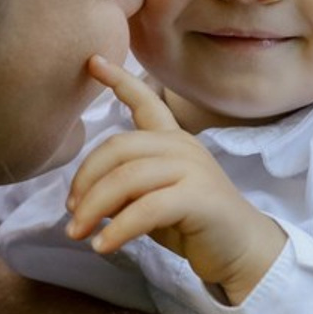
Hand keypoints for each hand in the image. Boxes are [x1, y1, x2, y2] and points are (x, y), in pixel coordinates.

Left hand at [65, 56, 286, 303]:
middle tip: (70, 213)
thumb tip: (83, 200)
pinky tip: (104, 245)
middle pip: (118, 148)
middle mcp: (182, 147)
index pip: (146, 102)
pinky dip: (119, 230)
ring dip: (94, 208)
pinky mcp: (198, 198)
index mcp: (173, 140)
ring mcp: (192, 169)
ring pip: (126, 179)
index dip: (118, 80)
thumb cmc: (194, 224)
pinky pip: (145, 210)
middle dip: (86, 180)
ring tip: (78, 234)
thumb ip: (125, 188)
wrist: (242, 251)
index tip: (92, 61)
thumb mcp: (153, 199)